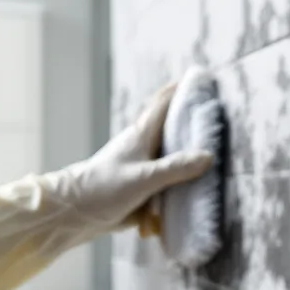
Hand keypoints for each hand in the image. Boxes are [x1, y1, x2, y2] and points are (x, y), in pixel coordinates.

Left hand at [0, 83, 210, 289]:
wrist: (76, 213)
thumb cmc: (104, 189)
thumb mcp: (144, 177)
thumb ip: (176, 168)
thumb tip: (208, 156)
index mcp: (141, 135)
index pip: (163, 103)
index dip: (181, 88)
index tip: (200, 76)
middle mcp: (143, 146)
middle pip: (171, 126)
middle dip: (190, 118)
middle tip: (214, 110)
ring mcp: (142, 166)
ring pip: (170, 153)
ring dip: (188, 150)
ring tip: (213, 146)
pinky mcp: (142, 185)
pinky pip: (168, 178)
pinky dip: (181, 178)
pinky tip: (195, 185)